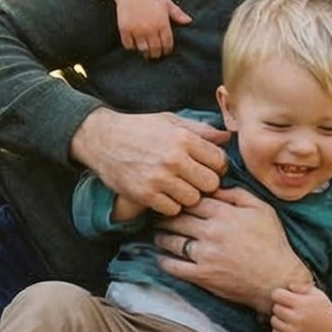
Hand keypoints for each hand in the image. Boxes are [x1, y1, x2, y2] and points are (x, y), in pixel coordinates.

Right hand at [70, 110, 228, 216]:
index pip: (219, 161)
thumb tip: (228, 137)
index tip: (207, 166)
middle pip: (210, 184)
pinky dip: (170, 205)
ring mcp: (159, 179)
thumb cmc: (139, 128)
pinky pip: (172, 210)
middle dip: (205, 183)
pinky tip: (164, 194)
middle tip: (194, 180)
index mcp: (183, 138)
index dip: (217, 166)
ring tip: (178, 187)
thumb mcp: (171, 121)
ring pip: (193, 199)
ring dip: (188, 196)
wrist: (102, 139)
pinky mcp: (145, 195)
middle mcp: (173, 159)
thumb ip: (201, 130)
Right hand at [101, 0, 190, 58]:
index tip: (165, 50)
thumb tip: (189, 21)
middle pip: (155, 50)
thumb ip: (177, 13)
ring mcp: (137, 30)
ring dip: (144, 52)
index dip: (167, 50)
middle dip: (156, 54)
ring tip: (145, 51)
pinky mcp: (125, 29)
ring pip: (142, 50)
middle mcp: (150, 29)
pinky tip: (134, 44)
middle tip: (155, 54)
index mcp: (162, 23)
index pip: (167, 44)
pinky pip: (128, 45)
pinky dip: (131, 47)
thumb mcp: (166, 2)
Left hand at [154, 188, 310, 311]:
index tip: (174, 200)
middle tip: (158, 215)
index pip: (191, 200)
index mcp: (225, 213)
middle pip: (176, 219)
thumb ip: (237, 193)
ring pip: (171, 241)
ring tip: (159, 234)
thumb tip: (214, 186)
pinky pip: (173, 266)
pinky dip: (163, 260)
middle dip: (165, 216)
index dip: (180, 199)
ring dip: (161, 236)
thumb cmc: (272, 242)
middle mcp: (211, 232)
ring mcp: (205, 255)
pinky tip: (162, 256)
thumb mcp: (262, 209)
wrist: (277, 279)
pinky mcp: (202, 276)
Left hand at [271, 284, 331, 331]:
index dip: (279, 293)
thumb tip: (288, 286)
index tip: (284, 295)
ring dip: (278, 317)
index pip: (277, 295)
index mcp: (301, 303)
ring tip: (287, 315)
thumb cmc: (322, 307)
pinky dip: (279, 328)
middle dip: (280, 305)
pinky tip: (287, 324)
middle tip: (288, 306)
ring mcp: (293, 330)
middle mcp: (296, 318)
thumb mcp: (315, 292)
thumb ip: (300, 286)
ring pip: (273, 321)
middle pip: (275, 308)